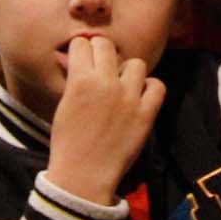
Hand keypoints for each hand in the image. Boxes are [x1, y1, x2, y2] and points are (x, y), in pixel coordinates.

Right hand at [43, 34, 164, 204]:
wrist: (83, 175)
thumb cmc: (68, 142)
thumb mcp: (64, 105)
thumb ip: (75, 80)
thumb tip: (81, 61)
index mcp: (80, 80)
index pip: (83, 44)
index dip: (82, 49)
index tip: (83, 56)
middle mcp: (106, 83)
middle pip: (107, 46)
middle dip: (102, 52)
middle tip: (101, 66)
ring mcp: (129, 97)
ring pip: (136, 63)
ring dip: (127, 71)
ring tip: (121, 85)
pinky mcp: (146, 113)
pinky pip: (157, 86)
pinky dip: (150, 88)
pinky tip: (139, 96)